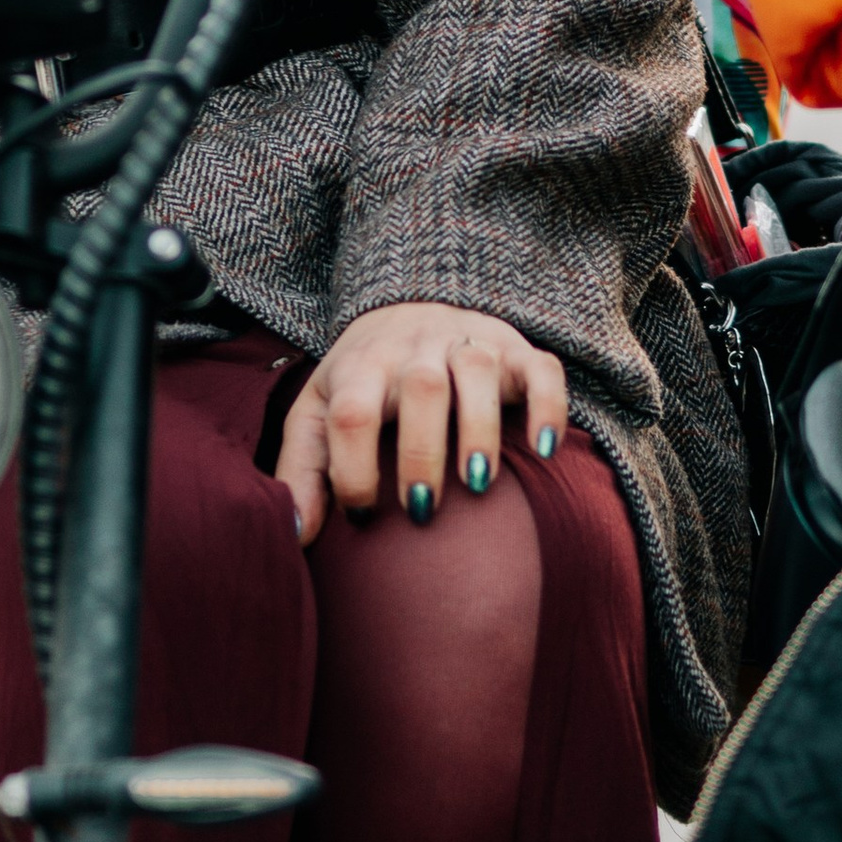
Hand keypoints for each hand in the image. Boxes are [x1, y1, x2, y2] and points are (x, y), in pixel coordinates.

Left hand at [274, 301, 568, 543]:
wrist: (407, 305)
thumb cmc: (361, 381)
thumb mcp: (317, 414)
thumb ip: (302, 472)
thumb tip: (294, 536)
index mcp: (362, 366)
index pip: (352, 412)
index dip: (353, 467)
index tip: (360, 515)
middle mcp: (416, 348)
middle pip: (421, 387)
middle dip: (421, 452)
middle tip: (420, 511)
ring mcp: (469, 342)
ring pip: (479, 370)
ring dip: (479, 428)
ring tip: (476, 484)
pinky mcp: (516, 349)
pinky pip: (541, 368)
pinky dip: (547, 406)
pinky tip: (544, 449)